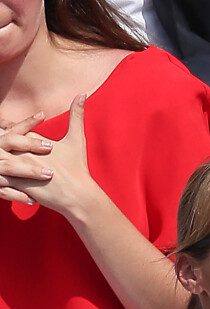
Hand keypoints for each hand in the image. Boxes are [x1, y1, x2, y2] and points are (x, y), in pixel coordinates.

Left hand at [0, 95, 100, 217]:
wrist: (78, 195)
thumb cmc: (78, 168)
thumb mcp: (77, 140)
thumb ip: (77, 115)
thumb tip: (82, 94)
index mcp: (34, 139)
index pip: (13, 128)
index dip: (5, 126)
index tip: (1, 125)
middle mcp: (23, 152)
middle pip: (1, 141)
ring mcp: (19, 168)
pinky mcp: (18, 184)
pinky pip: (2, 179)